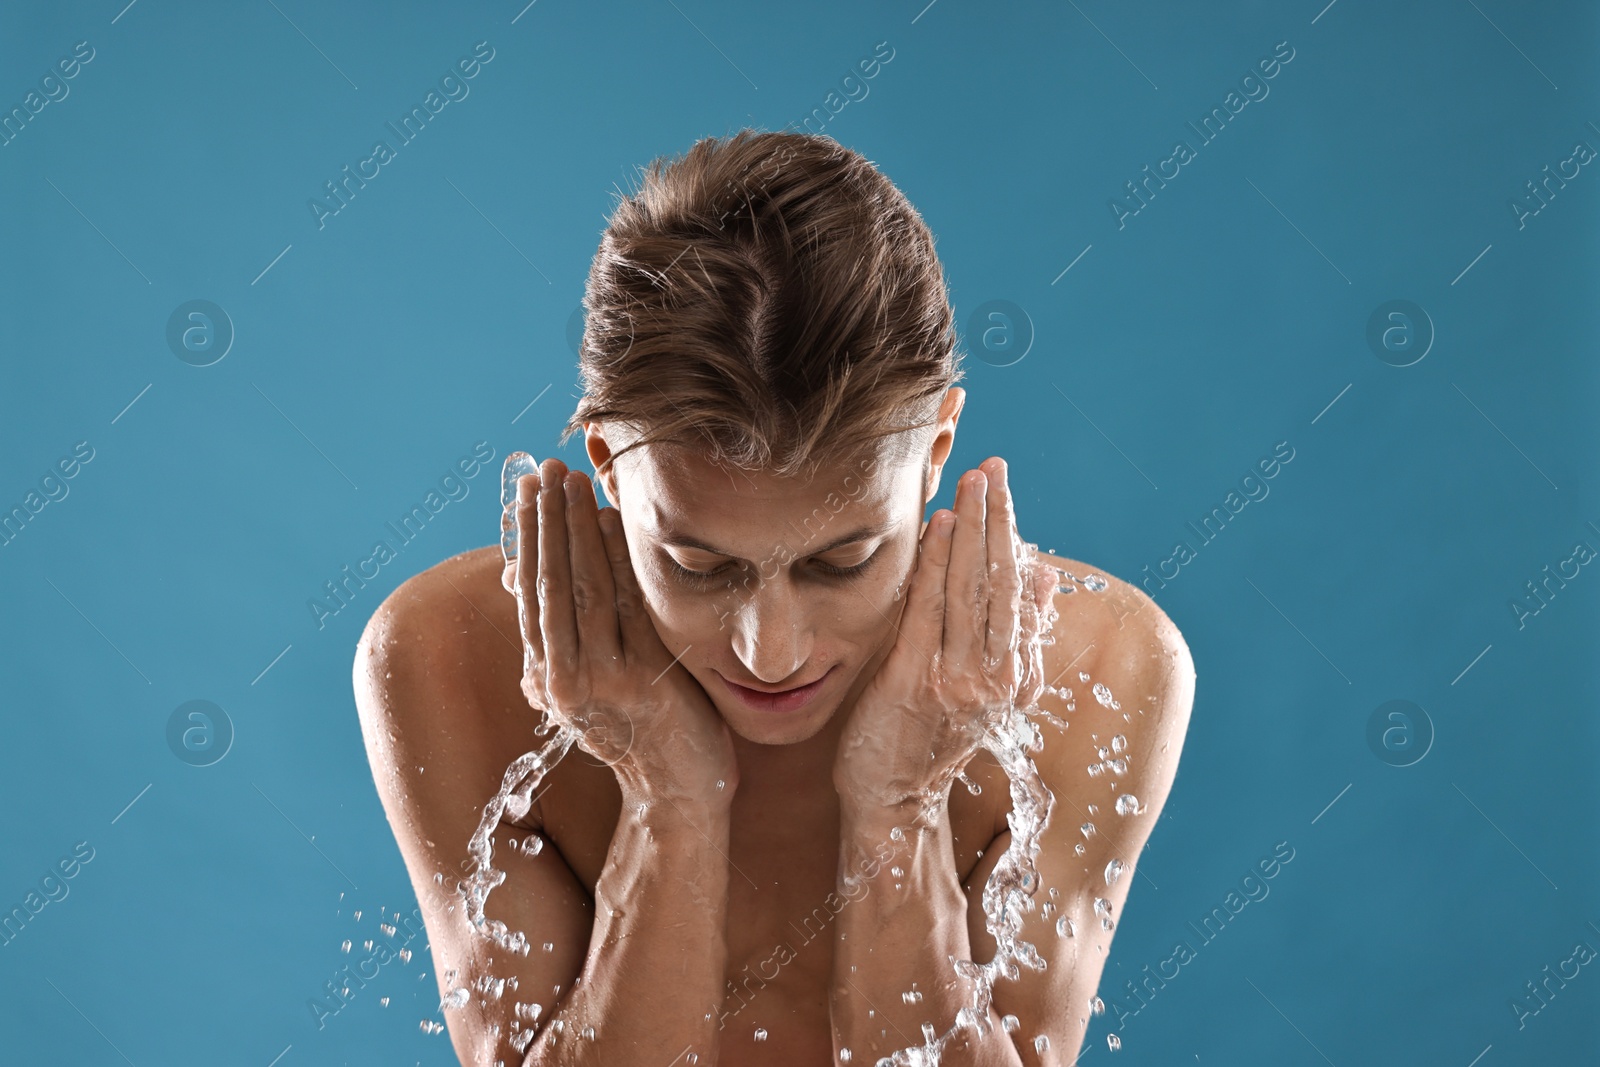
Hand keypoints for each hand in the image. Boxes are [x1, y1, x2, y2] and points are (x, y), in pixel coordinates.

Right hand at [508, 456, 738, 805]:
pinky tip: (616, 521)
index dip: (528, 537)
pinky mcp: (643, 678)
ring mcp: (603, 679)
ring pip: (582, 587)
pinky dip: (620, 558)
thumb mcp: (593, 687)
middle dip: (547, 520)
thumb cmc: (645, 734)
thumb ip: (568, 640)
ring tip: (573, 480)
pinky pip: (628, 605)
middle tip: (545, 468)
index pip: (529, 592)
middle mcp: (564, 679)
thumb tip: (528, 580)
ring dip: (576, 527)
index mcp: (548, 677)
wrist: (678, 794)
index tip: (529, 489)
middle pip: (549, 581)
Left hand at [832, 457, 1054, 811]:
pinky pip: (930, 609)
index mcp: (1016, 676)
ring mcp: (958, 680)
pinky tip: (940, 526)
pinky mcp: (917, 680)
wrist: (893, 801)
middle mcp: (996, 677)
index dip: (1011, 534)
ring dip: (972, 529)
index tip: (1004, 487)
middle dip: (998, 518)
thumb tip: (1044, 574)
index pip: (1020, 590)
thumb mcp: (985, 688)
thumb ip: (1014, 634)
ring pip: (972, 589)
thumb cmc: (928, 739)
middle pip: (1002, 581)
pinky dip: (938, 563)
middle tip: (993, 467)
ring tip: (972, 483)